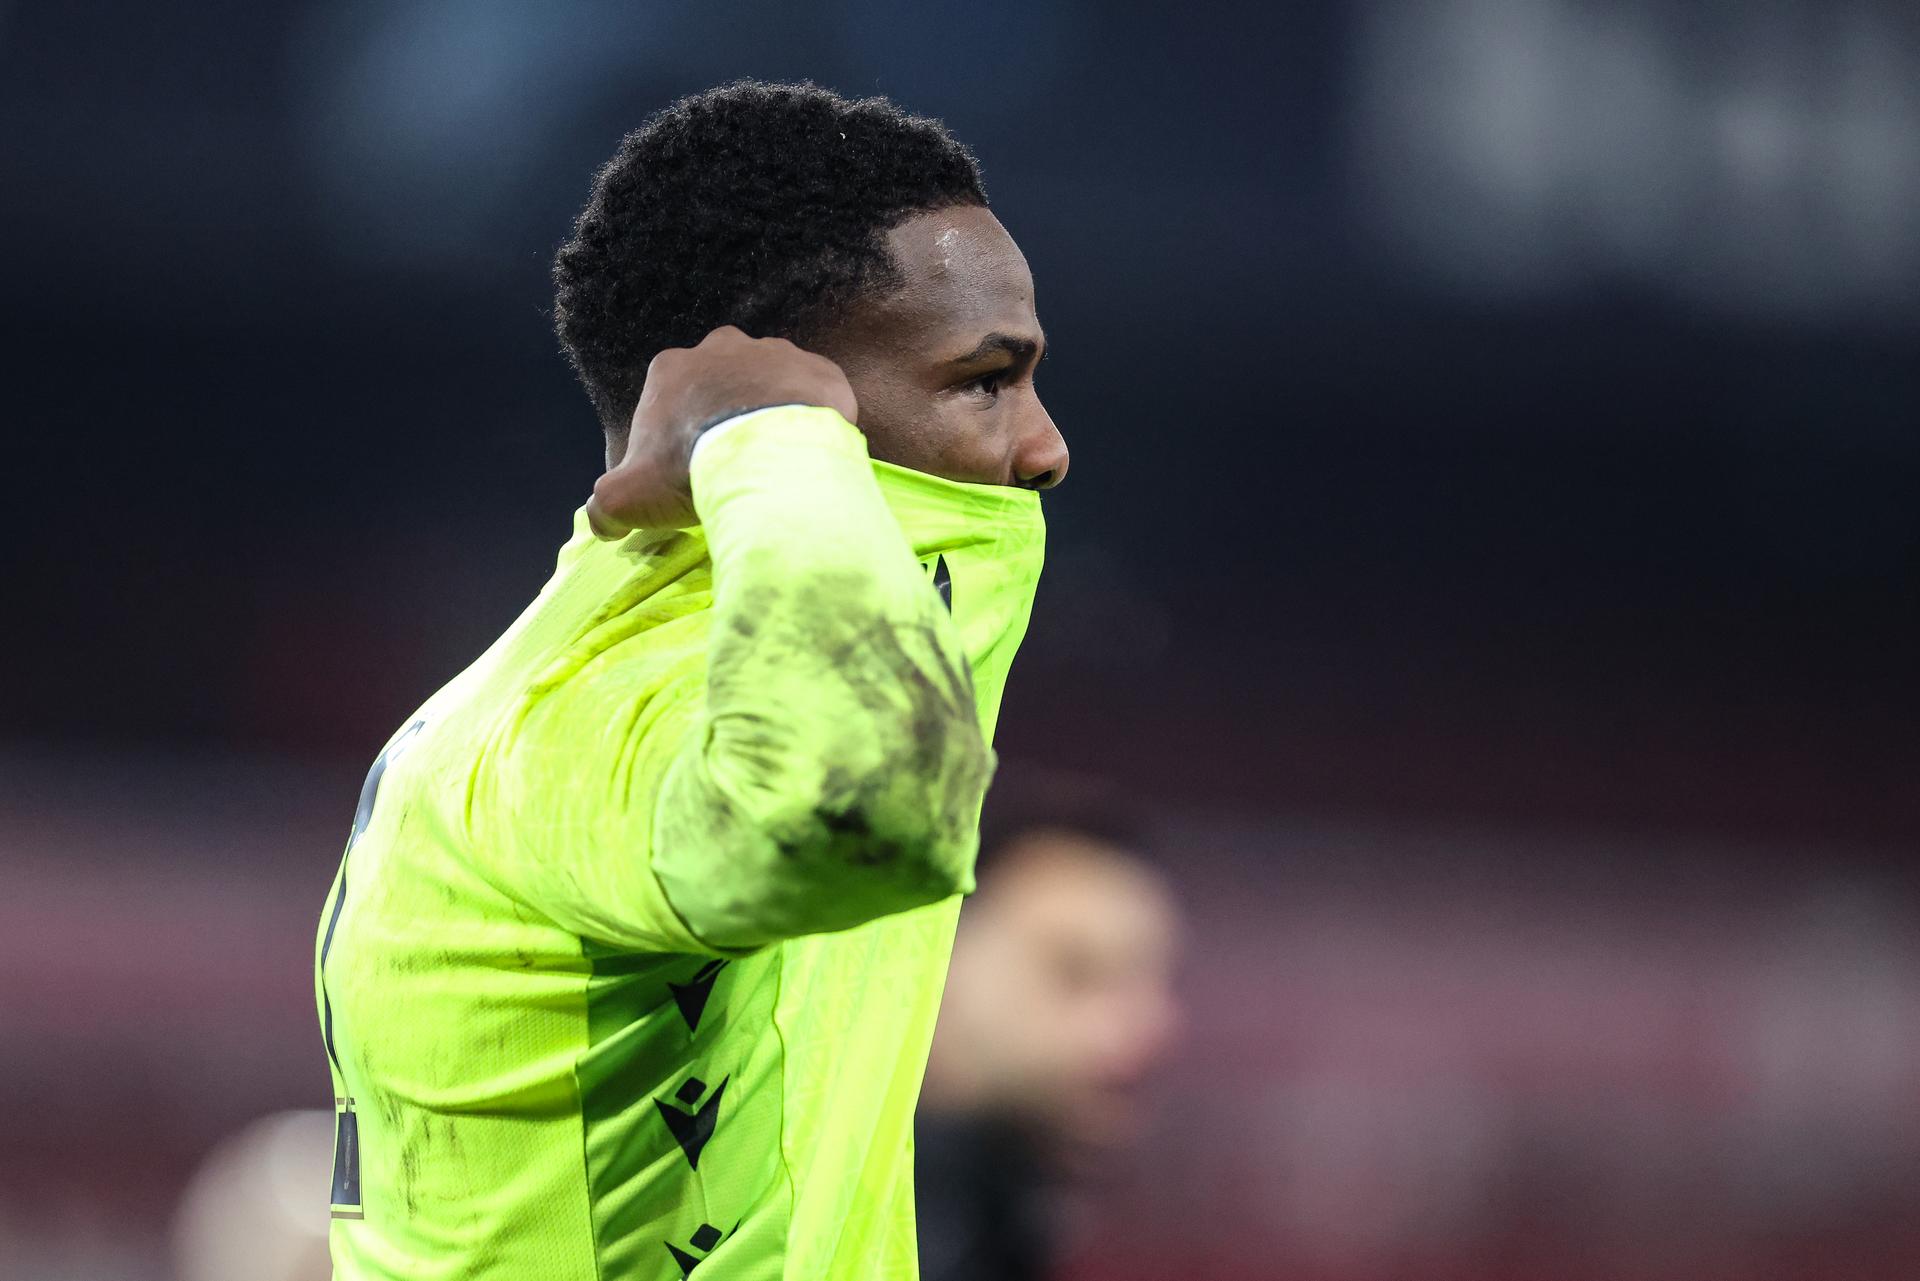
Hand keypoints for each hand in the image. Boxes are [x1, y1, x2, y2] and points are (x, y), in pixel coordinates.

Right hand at [587, 326, 859, 536]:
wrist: (766, 457)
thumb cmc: (689, 469)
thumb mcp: (628, 498)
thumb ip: (605, 508)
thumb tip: (601, 524)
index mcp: (671, 369)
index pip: (669, 399)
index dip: (678, 436)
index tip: (691, 467)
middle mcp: (722, 347)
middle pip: (721, 383)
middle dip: (726, 415)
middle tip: (736, 460)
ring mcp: (774, 352)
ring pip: (770, 383)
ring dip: (771, 412)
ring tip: (777, 456)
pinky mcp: (819, 370)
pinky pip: (816, 393)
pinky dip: (814, 417)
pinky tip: (810, 449)